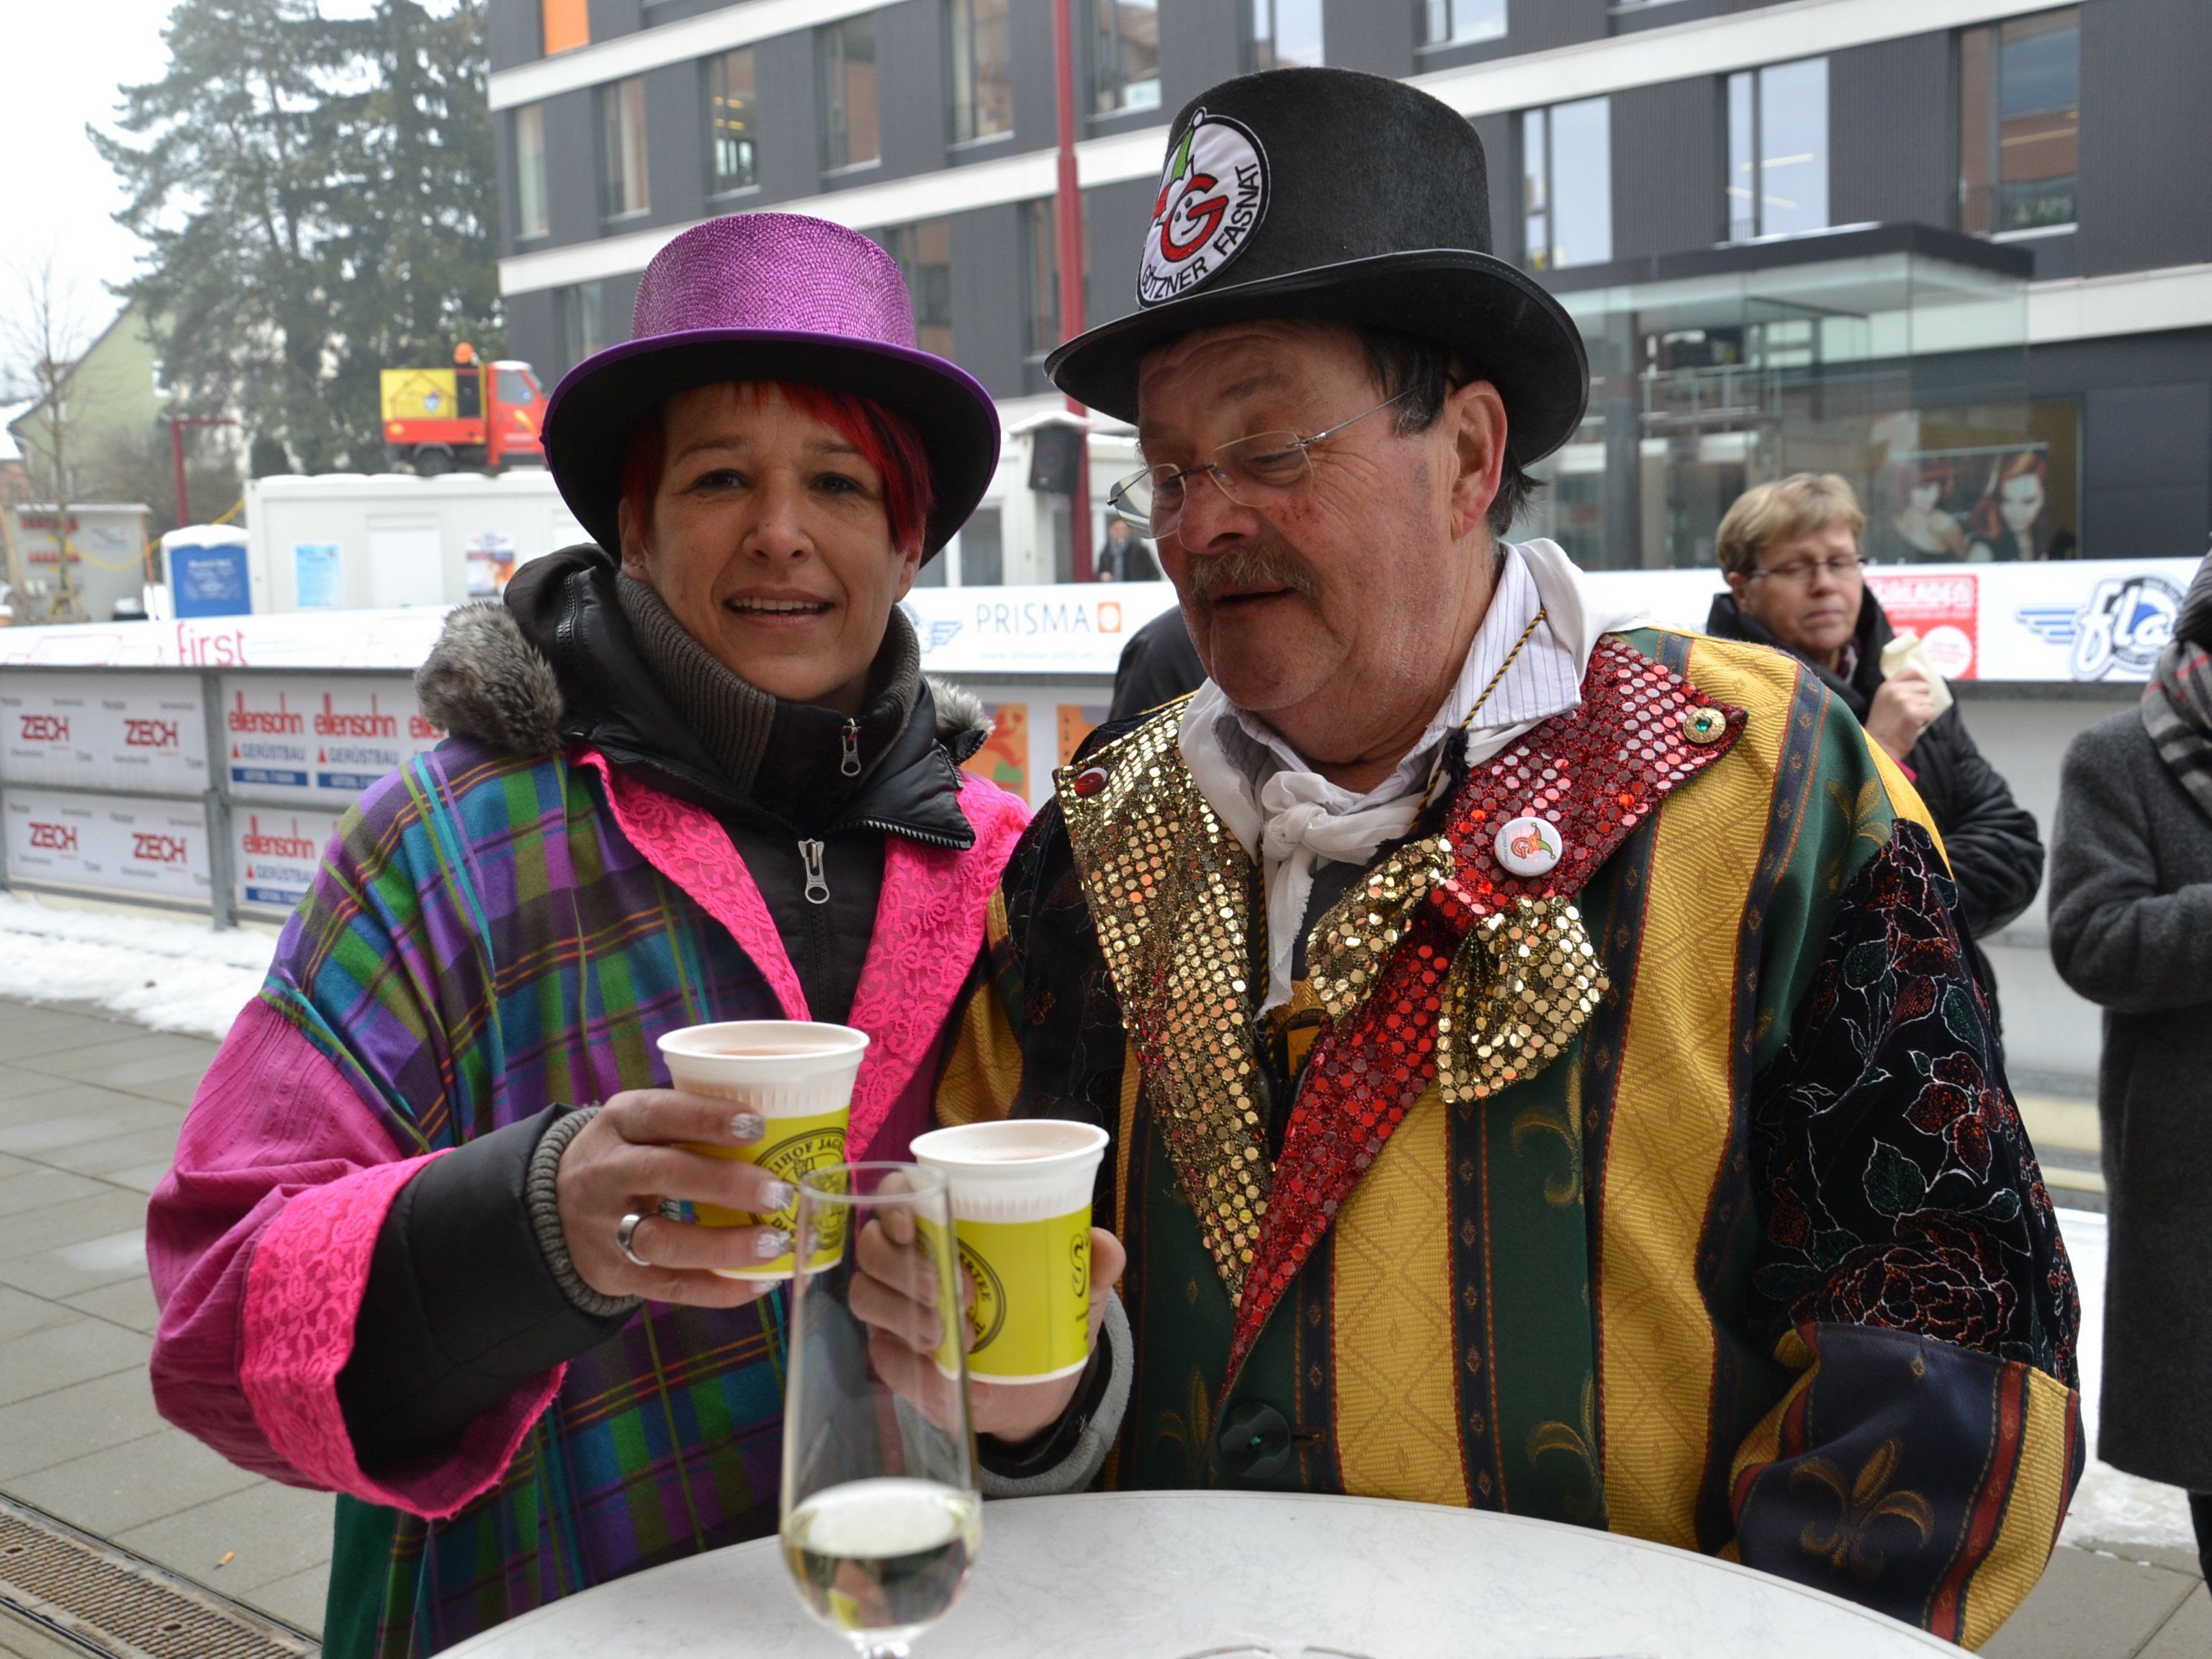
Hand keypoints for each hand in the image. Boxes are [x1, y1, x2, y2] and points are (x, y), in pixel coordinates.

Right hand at [556, 1088, 792, 1308]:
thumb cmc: (627, 1155)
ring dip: (724, 1245)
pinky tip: (760, 1283)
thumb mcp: (642, 1125)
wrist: (552, 1206)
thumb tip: (785, 1132)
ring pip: (664, 1239)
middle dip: (725, 1184)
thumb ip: (693, 1125)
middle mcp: (607, 1173)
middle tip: (778, 1192)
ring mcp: (606, 1227)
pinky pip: (669, 1287)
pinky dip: (718, 1289)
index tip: (756, 1123)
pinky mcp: (615, 1274)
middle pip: (663, 1174)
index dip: (707, 1118)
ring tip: (774, 1242)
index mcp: (619, 1123)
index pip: (660, 1113)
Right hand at [852, 1209, 1126, 1442]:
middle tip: (952, 1290)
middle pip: (871, 1245)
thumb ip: (1092, 1263)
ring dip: (901, 1308)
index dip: (893, 1200)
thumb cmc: (1046, 1319)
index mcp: (943, 1229)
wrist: (1037, 1391)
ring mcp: (894, 1313)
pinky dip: (906, 1358)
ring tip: (951, 1334)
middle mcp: (906, 1264)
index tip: (914, 1222)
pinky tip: (940, 1364)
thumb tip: (1103, 1244)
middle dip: (903, 1263)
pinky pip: (881, 1354)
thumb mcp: (1075, 1291)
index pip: (897, 1196)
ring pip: (865, 1295)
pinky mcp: (893, 1361)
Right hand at [1866, 670, 1939, 763]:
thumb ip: (1898, 691)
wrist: (1878, 747)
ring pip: (1929, 701)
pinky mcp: (1913, 714)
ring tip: (1910, 721)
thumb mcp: (1884, 702)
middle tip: (1911, 713)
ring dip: (1924, 712)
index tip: (1922, 689)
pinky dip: (1927, 720)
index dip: (1921, 678)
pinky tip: (1915, 726)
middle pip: (1924, 687)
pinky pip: (1931, 711)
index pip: (1911, 671)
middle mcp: (1895, 691)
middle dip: (1923, 700)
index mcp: (1886, 686)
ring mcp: (1904, 701)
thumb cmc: (1883, 728)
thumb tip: (1923, 684)